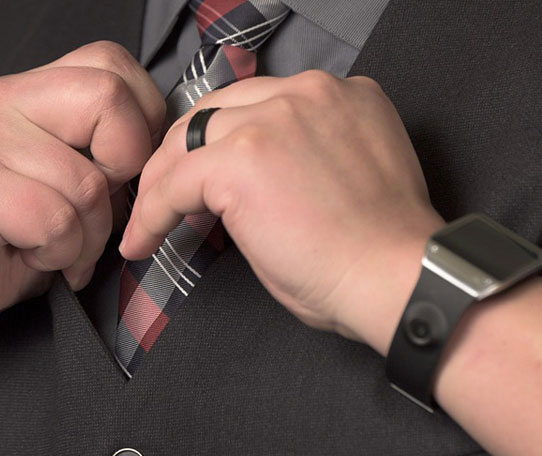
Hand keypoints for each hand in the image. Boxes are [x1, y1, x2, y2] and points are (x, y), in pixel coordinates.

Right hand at [0, 41, 164, 341]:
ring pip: (86, 182)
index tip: (122, 174)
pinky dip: (57, 255)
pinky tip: (29, 257)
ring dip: (85, 236)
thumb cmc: (1, 242)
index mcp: (24, 91)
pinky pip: (55, 220)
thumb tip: (164, 152)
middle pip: (108, 100)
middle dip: (121, 171)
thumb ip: (99, 150)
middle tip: (90, 213)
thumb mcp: (60, 183)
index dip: (140, 122)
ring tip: (51, 248)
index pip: (112, 65)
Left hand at [121, 71, 444, 352]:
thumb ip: (303, 159)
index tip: (206, 176)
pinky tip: (144, 242)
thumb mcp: (347, 178)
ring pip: (187, 140)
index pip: (258, 104)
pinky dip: (151, 214)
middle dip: (184, 154)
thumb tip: (252, 188)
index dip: (224, 141)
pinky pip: (174, 183)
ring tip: (147, 224)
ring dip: (162, 183)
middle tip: (163, 196)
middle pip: (216, 110)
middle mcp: (307, 92)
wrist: (397, 276)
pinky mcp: (241, 158)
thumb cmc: (381, 252)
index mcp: (342, 94)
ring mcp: (272, 120)